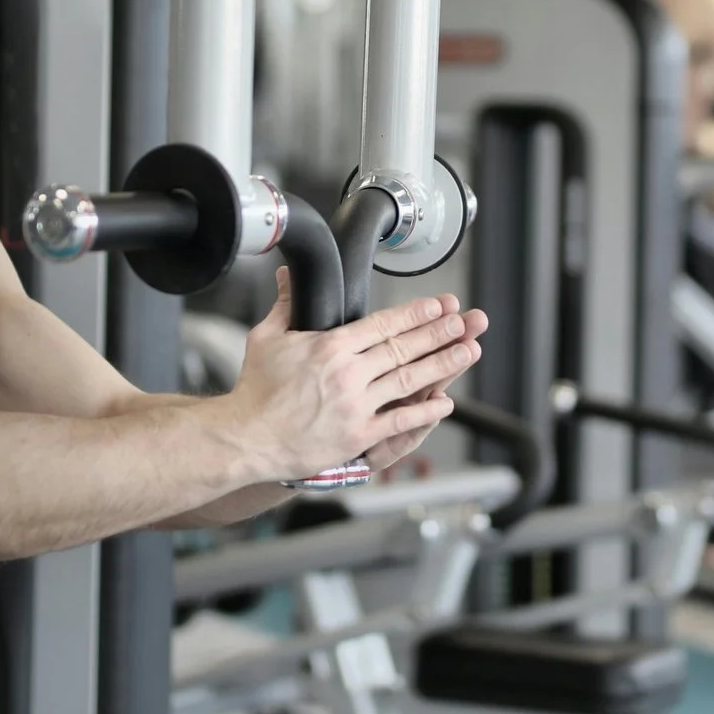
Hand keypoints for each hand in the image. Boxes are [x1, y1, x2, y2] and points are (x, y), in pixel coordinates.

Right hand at [224, 270, 482, 483]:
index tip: (437, 305)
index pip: (383, 324)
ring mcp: (356, 405)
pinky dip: (424, 411)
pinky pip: (399, 421)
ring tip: (467, 352)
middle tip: (463, 322)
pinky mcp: (357, 436)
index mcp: (330, 347)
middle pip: (403, 348)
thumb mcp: (266, 339)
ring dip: (443, 365)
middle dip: (438, 333)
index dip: (415, 313)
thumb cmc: (254, 392)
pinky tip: (445, 402)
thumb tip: (288, 275)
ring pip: (409, 380)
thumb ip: (285, 305)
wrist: (246, 437)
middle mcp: (348, 374)